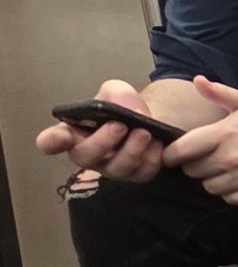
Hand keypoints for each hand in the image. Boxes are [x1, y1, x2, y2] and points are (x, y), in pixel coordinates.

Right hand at [35, 77, 166, 183]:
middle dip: (102, 142)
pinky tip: (158, 143)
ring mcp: (112, 168)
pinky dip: (152, 158)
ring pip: (117, 169)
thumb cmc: (122, 107)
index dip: (52, 141)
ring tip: (145, 132)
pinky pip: (143, 173)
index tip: (61, 135)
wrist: (149, 119)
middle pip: (85, 157)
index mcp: (73, 133)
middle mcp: (89, 154)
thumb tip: (119, 109)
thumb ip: (112, 95)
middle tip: (120, 125)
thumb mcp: (115, 92)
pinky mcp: (137, 174)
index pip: (51, 142)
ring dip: (131, 150)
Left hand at [168, 78, 237, 204]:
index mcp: (225, 134)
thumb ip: (219, 93)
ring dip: (213, 179)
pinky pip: (227, 198)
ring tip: (226, 168)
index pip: (182, 150)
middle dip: (196, 165)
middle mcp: (232, 157)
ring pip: (208, 187)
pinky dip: (230, 191)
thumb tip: (198, 81)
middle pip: (192, 171)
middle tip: (209, 157)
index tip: (174, 154)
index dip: (172, 154)